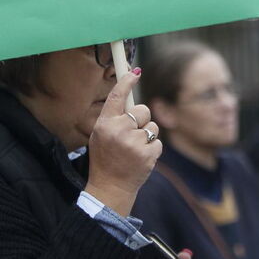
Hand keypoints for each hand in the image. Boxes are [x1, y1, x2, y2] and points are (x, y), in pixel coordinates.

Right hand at [84, 70, 162, 215]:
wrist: (111, 187)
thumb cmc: (106, 158)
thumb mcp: (100, 135)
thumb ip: (113, 117)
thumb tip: (129, 99)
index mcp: (104, 124)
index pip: (117, 96)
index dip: (127, 81)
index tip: (135, 71)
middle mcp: (119, 130)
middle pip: (142, 109)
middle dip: (141, 119)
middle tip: (131, 134)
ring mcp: (134, 142)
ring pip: (153, 126)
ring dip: (147, 135)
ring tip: (134, 149)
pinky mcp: (148, 154)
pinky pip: (158, 141)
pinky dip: (152, 149)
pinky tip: (141, 158)